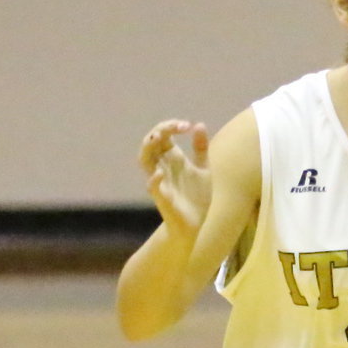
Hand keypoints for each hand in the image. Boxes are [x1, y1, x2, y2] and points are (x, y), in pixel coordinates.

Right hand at [139, 119, 211, 235]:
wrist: (195, 223)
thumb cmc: (196, 196)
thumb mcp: (203, 168)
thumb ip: (201, 148)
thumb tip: (199, 124)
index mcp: (172, 158)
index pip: (163, 135)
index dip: (171, 126)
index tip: (187, 125)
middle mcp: (162, 166)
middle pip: (150, 142)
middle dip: (160, 130)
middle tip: (177, 126)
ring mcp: (160, 181)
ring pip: (144, 160)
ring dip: (148, 147)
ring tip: (157, 137)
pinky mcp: (162, 198)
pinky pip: (152, 188)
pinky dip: (153, 179)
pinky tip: (160, 172)